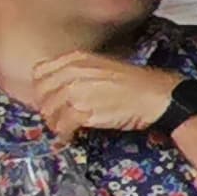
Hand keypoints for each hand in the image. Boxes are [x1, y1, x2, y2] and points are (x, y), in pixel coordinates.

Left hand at [21, 49, 193, 137]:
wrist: (157, 96)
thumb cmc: (136, 83)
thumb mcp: (103, 66)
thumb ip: (80, 72)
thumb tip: (62, 87)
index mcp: (76, 59)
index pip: (39, 72)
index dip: (41, 87)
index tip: (49, 97)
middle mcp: (72, 72)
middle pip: (40, 93)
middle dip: (46, 107)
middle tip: (56, 116)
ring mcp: (76, 91)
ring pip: (48, 111)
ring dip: (54, 123)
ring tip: (64, 128)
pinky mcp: (83, 111)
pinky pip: (62, 126)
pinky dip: (64, 134)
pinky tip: (71, 137)